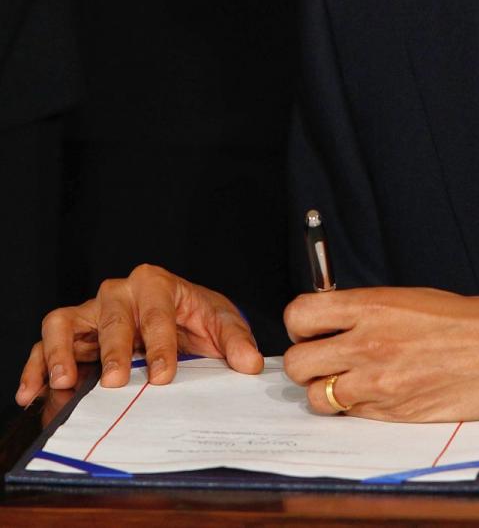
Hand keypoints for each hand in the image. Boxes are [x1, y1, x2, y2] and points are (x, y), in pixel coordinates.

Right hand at [16, 264, 262, 405]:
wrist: (181, 316)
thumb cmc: (196, 315)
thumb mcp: (220, 322)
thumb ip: (236, 340)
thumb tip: (250, 362)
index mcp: (156, 283)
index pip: (155, 312)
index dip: (160, 344)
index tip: (162, 375)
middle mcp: (120, 292)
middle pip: (111, 316)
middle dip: (115, 349)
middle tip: (117, 382)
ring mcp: (92, 311)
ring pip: (65, 321)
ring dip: (61, 350)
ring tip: (66, 381)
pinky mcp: (72, 332)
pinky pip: (45, 342)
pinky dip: (36, 365)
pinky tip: (32, 391)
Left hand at [283, 287, 478, 421]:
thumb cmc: (467, 321)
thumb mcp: (409, 298)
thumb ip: (366, 311)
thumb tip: (335, 320)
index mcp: (370, 306)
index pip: (300, 315)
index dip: (298, 326)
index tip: (309, 330)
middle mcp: (366, 344)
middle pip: (297, 363)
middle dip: (305, 364)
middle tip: (324, 361)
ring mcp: (378, 383)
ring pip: (317, 397)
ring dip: (327, 392)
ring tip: (350, 383)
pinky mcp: (393, 413)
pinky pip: (352, 416)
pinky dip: (356, 409)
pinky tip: (379, 394)